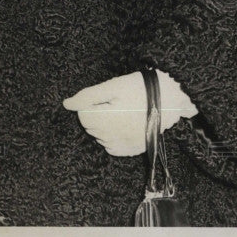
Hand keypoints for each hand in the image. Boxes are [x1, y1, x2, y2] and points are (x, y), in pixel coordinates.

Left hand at [62, 70, 197, 156]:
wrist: (170, 98)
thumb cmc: (139, 88)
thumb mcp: (112, 86)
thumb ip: (87, 96)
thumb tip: (67, 104)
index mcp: (108, 120)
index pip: (83, 117)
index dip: (90, 104)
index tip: (105, 97)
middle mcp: (115, 137)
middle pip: (91, 127)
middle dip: (97, 114)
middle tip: (114, 103)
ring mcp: (125, 146)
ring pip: (100, 137)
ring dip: (104, 126)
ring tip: (120, 112)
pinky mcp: (133, 150)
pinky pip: (112, 148)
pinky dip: (112, 138)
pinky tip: (122, 125)